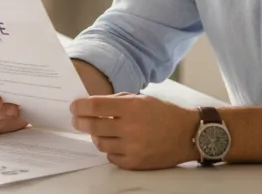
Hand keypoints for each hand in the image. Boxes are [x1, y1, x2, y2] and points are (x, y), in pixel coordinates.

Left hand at [70, 92, 198, 169]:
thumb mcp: (143, 99)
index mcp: (132, 107)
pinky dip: (110, 149)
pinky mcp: (134, 162)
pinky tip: (115, 142)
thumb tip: (94, 106)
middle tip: (76, 120)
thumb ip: (118, 101)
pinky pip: (111, 157)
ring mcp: (132, 147)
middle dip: (80, 122)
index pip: (96, 106)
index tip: (74, 106)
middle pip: (93, 126)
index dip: (80, 106)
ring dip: (96, 136)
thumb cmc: (165, 113)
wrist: (187, 135)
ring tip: (99, 131)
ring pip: (100, 143)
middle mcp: (130, 127)